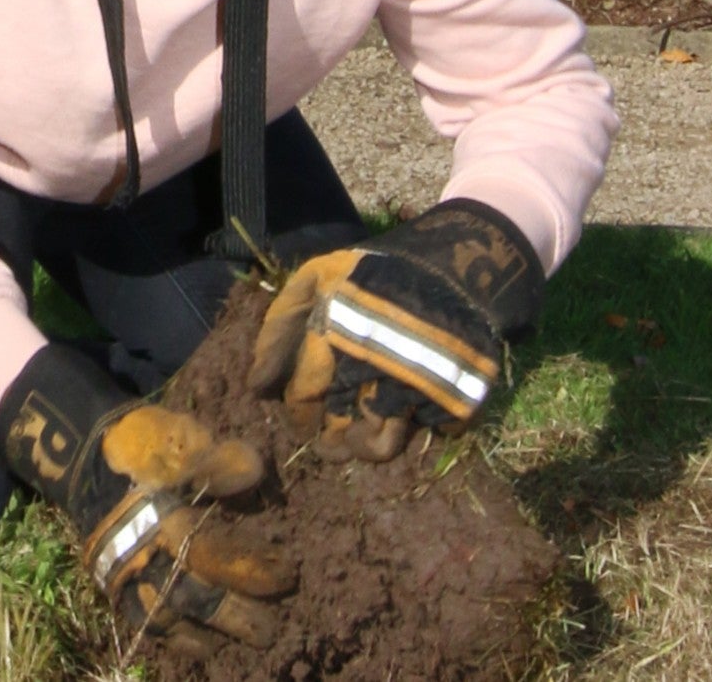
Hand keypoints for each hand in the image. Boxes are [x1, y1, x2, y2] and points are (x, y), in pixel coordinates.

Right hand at [0, 346, 294, 655]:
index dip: (253, 569)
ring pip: (164, 617)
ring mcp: (123, 570)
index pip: (217, 553)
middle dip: (235, 616)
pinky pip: (140, 620)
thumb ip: (220, 461)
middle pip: (194, 595)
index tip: (288, 576)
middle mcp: (142, 551)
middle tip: (271, 630)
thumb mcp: (182, 440)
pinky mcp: (110, 582)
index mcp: (163, 514)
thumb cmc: (144, 445)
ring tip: (231, 645)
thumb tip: (256, 475)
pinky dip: (170, 636)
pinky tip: (198, 644)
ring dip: (201, 634)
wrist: (85, 453)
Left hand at [247, 200, 544, 461]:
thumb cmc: (375, 276)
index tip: (303, 419)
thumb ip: (280, 327)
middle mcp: (372, 367)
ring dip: (367, 447)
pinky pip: (428, 433)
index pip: (303, 399)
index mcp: (335, 338)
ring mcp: (416, 386)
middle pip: (338, 429)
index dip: (299, 415)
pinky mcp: (455, 398)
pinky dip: (419, 428)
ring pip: (381, 445)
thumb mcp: (316, 279)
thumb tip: (256, 386)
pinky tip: (410, 414)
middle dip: (329, 440)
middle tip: (331, 439)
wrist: (454, 264)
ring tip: (362, 439)